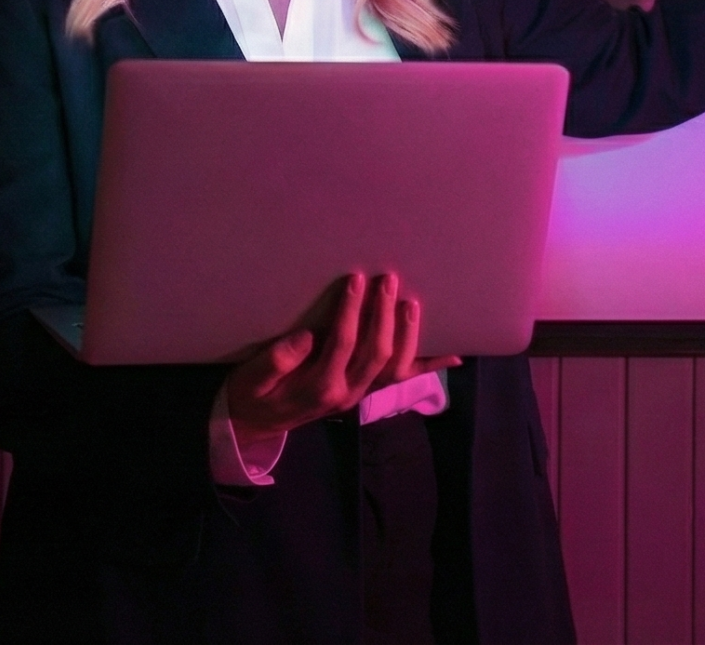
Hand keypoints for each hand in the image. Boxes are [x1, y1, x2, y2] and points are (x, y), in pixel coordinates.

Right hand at [222, 272, 462, 441]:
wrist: (253, 424)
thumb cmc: (251, 394)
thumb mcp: (250, 379)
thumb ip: (276, 361)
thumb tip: (307, 337)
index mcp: (320, 387)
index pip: (343, 344)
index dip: (351, 311)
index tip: (355, 280)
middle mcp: (347, 394)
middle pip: (377, 353)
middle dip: (384, 315)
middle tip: (387, 279)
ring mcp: (360, 394)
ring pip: (396, 368)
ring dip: (407, 334)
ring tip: (410, 302)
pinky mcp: (365, 391)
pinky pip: (402, 379)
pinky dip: (428, 366)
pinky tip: (454, 356)